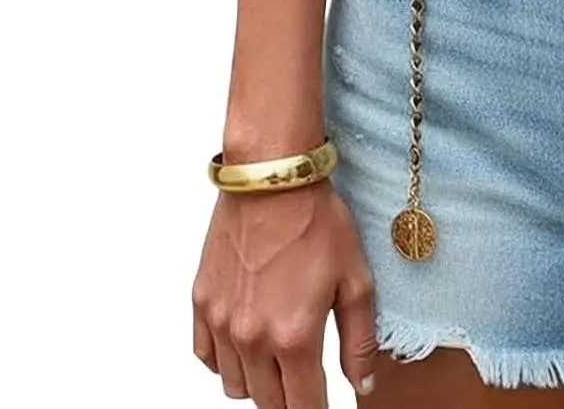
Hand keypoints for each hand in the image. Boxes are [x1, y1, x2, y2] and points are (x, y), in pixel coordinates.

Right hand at [192, 182, 377, 406]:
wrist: (273, 178)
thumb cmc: (317, 221)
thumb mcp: (356, 279)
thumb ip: (359, 340)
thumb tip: (361, 384)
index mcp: (293, 337)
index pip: (302, 406)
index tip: (323, 403)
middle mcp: (251, 338)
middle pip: (268, 402)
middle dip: (290, 398)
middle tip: (305, 377)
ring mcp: (220, 323)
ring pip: (234, 385)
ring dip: (257, 382)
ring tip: (278, 356)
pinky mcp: (201, 303)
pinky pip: (206, 356)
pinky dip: (224, 360)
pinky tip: (246, 340)